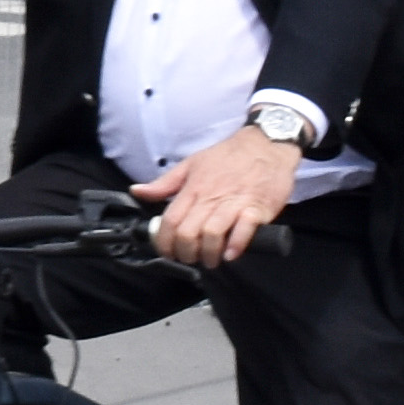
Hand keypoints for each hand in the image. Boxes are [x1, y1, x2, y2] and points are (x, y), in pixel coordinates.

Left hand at [144, 128, 292, 267]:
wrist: (266, 144)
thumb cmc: (229, 156)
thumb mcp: (191, 164)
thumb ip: (164, 183)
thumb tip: (138, 191)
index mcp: (193, 188)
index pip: (170, 220)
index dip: (164, 242)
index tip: (167, 252)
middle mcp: (212, 196)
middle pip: (188, 232)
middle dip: (185, 253)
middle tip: (189, 259)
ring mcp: (235, 202)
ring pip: (212, 234)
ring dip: (208, 254)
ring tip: (210, 259)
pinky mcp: (257, 208)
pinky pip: (244, 231)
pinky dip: (236, 246)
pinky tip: (231, 253)